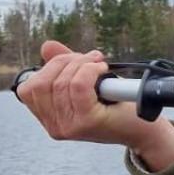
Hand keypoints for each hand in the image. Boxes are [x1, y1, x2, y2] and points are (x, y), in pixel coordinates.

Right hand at [14, 40, 173, 168]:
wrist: (144, 128)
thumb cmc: (117, 105)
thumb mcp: (86, 82)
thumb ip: (65, 66)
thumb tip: (47, 46)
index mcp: (49, 118)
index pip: (28, 89)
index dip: (48, 67)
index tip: (72, 61)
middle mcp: (54, 126)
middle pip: (42, 82)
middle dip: (66, 61)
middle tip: (90, 58)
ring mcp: (69, 126)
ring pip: (62, 82)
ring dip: (83, 63)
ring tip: (100, 63)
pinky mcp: (86, 122)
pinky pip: (78, 86)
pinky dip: (90, 70)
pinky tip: (102, 70)